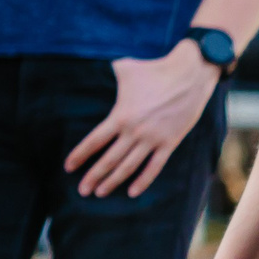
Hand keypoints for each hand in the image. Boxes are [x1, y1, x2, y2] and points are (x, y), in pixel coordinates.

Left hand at [65, 42, 217, 197]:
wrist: (190, 75)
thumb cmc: (153, 70)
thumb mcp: (124, 68)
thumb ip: (105, 72)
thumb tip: (90, 65)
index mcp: (120, 116)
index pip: (94, 141)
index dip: (80, 155)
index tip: (68, 167)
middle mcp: (134, 131)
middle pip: (109, 159)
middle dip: (94, 176)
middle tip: (82, 191)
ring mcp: (153, 139)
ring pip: (129, 166)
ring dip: (113, 181)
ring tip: (100, 193)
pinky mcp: (170, 142)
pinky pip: (155, 167)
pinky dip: (143, 181)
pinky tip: (132, 192)